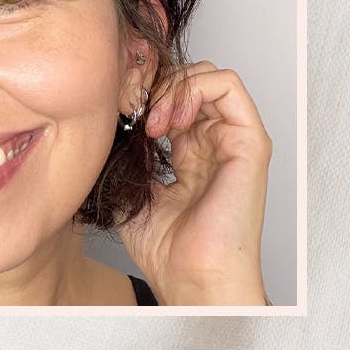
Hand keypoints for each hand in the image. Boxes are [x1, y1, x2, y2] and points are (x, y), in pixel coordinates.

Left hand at [117, 61, 271, 304]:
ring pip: (207, 74)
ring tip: (154, 121)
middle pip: (187, 79)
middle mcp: (212, 141)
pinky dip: (194, 87)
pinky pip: (228, 85)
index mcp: (188, 151)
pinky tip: (171, 119)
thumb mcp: (129, 187)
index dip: (142, 93)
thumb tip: (101, 119)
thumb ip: (125, 151)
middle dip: (155, 83)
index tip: (117, 111)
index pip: (169, 97)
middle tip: (134, 112)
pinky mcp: (249, 141)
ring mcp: (232, 139)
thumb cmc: (164, 246)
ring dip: (172, 85)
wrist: (190, 275)